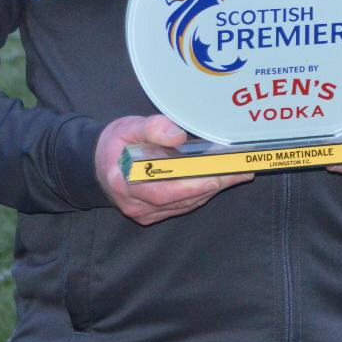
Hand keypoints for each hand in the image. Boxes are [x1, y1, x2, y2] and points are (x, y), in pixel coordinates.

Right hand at [95, 114, 252, 225]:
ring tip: (239, 173)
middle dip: (213, 185)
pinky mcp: (152, 214)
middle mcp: (134, 202)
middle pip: (180, 198)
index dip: (191, 186)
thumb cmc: (117, 143)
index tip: (217, 177)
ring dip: (213, 189)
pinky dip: (202, 193)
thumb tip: (178, 136)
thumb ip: (153, 128)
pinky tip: (220, 181)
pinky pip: (181, 206)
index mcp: (124, 180)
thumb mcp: (129, 127)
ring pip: (184, 204)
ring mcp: (143, 212)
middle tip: (241, 171)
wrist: (99, 164)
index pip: (162, 190)